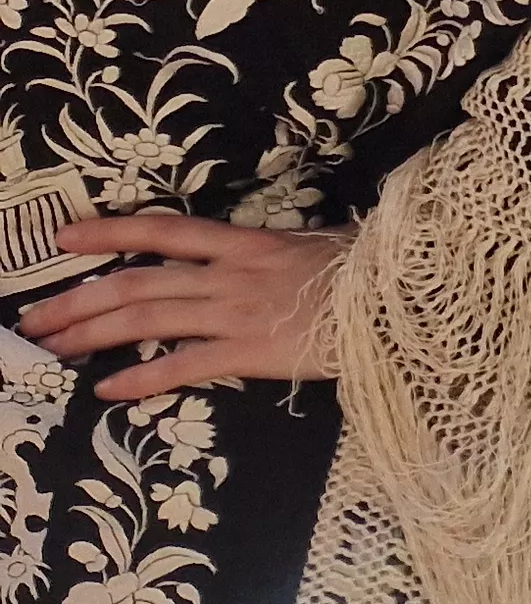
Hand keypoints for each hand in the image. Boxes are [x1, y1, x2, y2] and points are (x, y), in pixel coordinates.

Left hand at [18, 214, 344, 400]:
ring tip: (51, 352)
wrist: (402, 300)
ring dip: (89, 336)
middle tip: (32, 320)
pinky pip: (182, 367)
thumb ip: (283, 252)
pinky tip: (107, 392)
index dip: (109, 231)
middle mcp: (230, 274)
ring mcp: (236, 313)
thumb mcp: (322, 245)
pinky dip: (141, 380)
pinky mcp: (250, 352)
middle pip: (135, 283)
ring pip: (144, 322)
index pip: (164, 229)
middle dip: (76, 301)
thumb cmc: (371, 271)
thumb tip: (268, 256)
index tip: (62, 237)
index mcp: (247, 243)